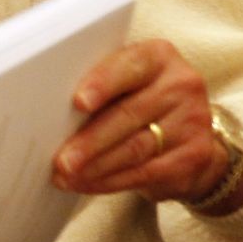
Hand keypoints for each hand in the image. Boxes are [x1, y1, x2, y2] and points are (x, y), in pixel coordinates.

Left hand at [53, 38, 230, 204]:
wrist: (187, 130)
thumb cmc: (136, 98)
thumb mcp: (123, 81)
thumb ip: (98, 86)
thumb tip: (47, 108)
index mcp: (158, 56)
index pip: (129, 66)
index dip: (102, 84)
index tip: (78, 102)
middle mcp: (181, 84)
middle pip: (129, 114)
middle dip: (90, 140)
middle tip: (61, 158)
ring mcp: (193, 120)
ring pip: (136, 148)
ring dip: (95, 165)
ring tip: (66, 174)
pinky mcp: (195, 155)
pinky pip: (146, 172)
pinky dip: (110, 181)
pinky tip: (86, 185)